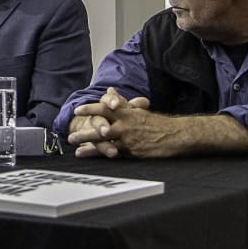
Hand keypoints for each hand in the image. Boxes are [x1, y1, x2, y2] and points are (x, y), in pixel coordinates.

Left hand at [67, 87, 247, 157]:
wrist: (178, 136)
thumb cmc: (157, 123)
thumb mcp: (139, 110)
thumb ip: (122, 102)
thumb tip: (110, 90)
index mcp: (127, 112)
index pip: (105, 107)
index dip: (91, 108)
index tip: (77, 110)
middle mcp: (126, 124)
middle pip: (101, 125)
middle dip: (85, 130)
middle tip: (69, 136)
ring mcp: (129, 138)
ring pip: (105, 141)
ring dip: (89, 145)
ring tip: (76, 150)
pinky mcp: (134, 151)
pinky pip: (114, 153)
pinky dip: (101, 155)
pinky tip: (91, 157)